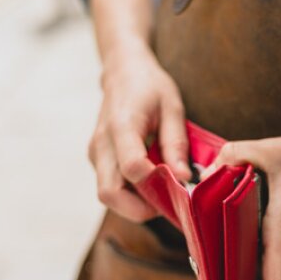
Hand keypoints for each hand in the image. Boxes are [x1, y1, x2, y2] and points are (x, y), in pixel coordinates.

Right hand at [88, 42, 191, 220]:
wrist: (122, 71)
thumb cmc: (150, 86)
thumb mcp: (172, 108)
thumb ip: (176, 144)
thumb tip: (184, 178)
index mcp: (122, 126)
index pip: (132, 168)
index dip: (156, 184)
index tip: (181, 185)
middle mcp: (102, 144)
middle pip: (110, 193)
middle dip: (140, 208)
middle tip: (170, 203)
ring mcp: (95, 154)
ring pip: (108, 195)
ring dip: (135, 204)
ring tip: (163, 193)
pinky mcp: (97, 160)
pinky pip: (110, 187)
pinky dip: (130, 195)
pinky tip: (152, 184)